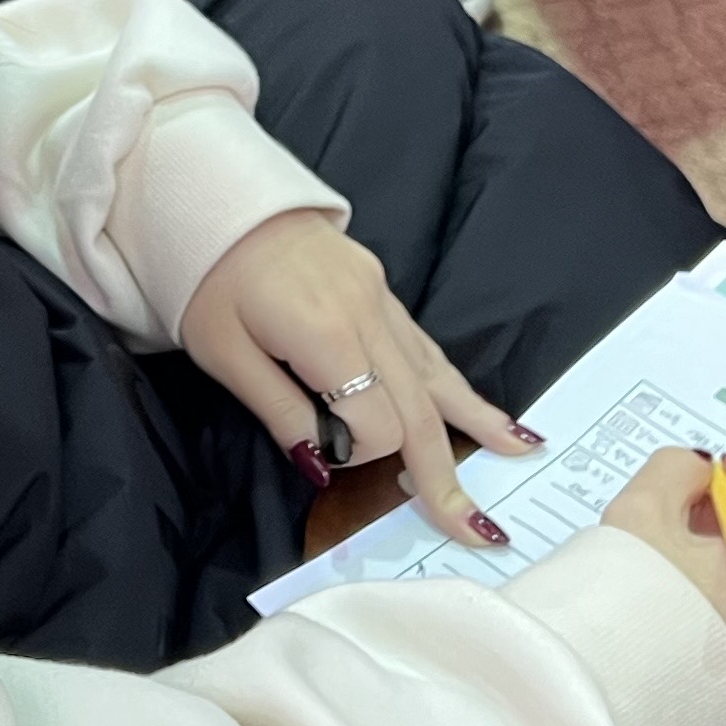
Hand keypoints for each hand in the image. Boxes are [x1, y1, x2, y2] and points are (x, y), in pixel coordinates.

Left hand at [181, 209, 533, 538]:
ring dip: (475, 421)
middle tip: (476, 527)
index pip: (377, 422)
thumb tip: (325, 464)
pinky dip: (455, 383)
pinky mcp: (379, 288)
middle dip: (447, 470)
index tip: (323, 452)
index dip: (359, 453)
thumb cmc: (205, 279)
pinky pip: (425, 347)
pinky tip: (480, 405)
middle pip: (420, 406)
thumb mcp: (224, 354)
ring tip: (520, 453)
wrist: (216, 198)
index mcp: (327, 333)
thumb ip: (280, 411)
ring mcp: (380, 298)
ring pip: (435, 373)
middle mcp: (368, 314)